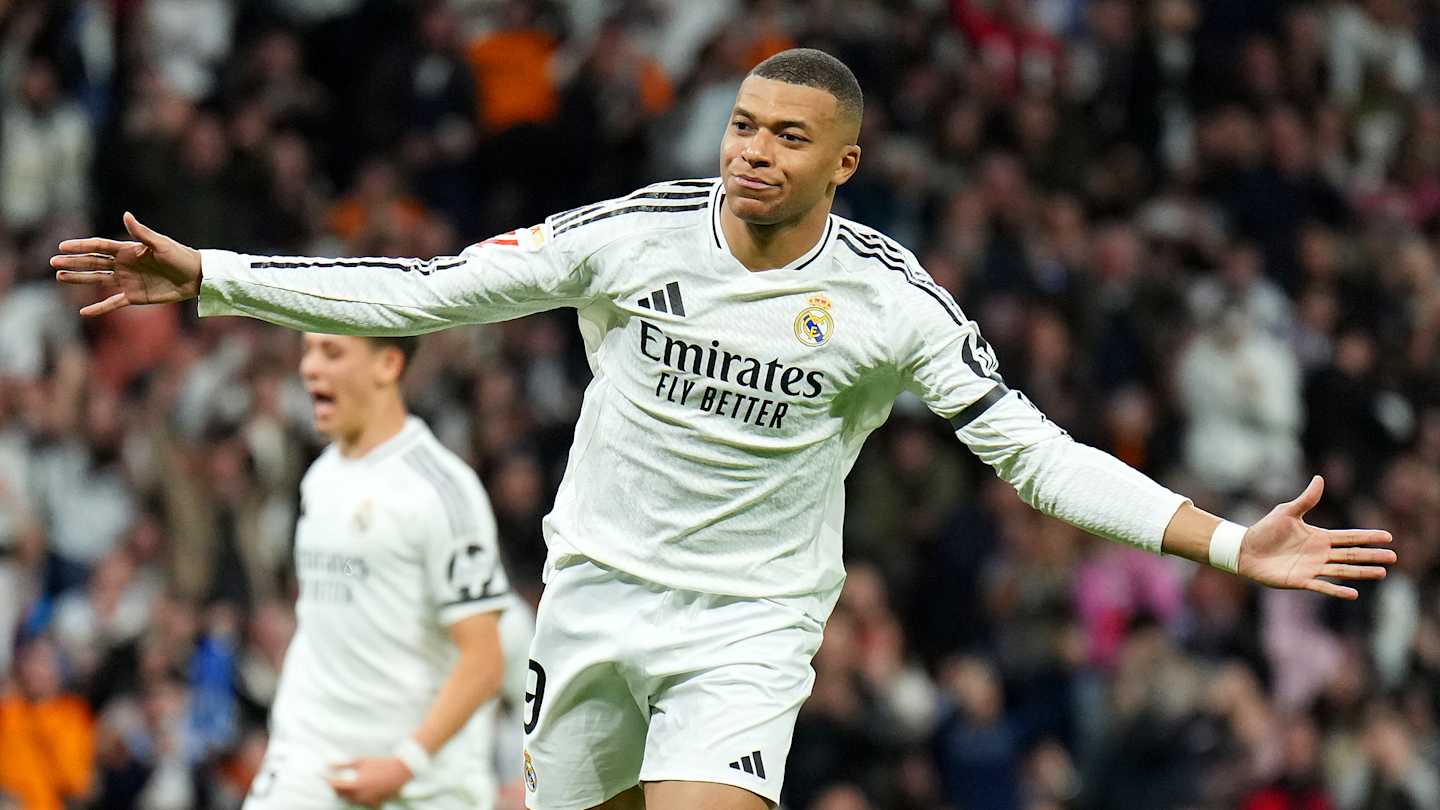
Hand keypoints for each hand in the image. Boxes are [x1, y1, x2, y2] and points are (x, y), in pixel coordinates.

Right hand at [52, 212, 202, 316]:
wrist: (196, 277)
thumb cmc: (180, 256)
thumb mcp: (161, 244)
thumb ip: (142, 233)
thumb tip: (126, 215)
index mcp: (128, 250)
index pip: (99, 246)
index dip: (81, 246)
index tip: (62, 246)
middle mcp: (124, 264)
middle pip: (93, 262)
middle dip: (73, 262)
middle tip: (53, 263)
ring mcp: (127, 281)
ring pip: (98, 280)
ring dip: (79, 279)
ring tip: (60, 277)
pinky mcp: (134, 296)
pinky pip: (113, 303)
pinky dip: (99, 308)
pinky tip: (84, 312)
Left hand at [327, 757, 412, 806]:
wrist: (401, 769)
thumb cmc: (381, 763)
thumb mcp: (361, 761)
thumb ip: (343, 764)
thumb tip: (328, 764)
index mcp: (356, 785)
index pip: (335, 785)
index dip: (328, 780)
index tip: (322, 775)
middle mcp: (360, 796)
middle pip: (341, 796)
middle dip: (337, 788)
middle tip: (336, 780)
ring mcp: (368, 802)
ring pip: (351, 801)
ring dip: (348, 794)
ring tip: (350, 784)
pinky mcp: (376, 804)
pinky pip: (363, 804)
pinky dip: (360, 799)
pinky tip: (362, 792)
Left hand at [1237, 475, 1394, 599]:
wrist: (1245, 550)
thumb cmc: (1265, 530)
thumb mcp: (1287, 512)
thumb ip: (1306, 500)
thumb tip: (1320, 479)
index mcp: (1319, 537)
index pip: (1349, 537)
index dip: (1368, 537)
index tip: (1388, 536)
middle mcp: (1320, 554)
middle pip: (1351, 555)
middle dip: (1372, 555)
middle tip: (1393, 557)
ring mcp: (1312, 568)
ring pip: (1343, 571)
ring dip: (1362, 572)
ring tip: (1381, 572)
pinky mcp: (1301, 580)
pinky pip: (1323, 586)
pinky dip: (1338, 591)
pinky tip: (1354, 593)